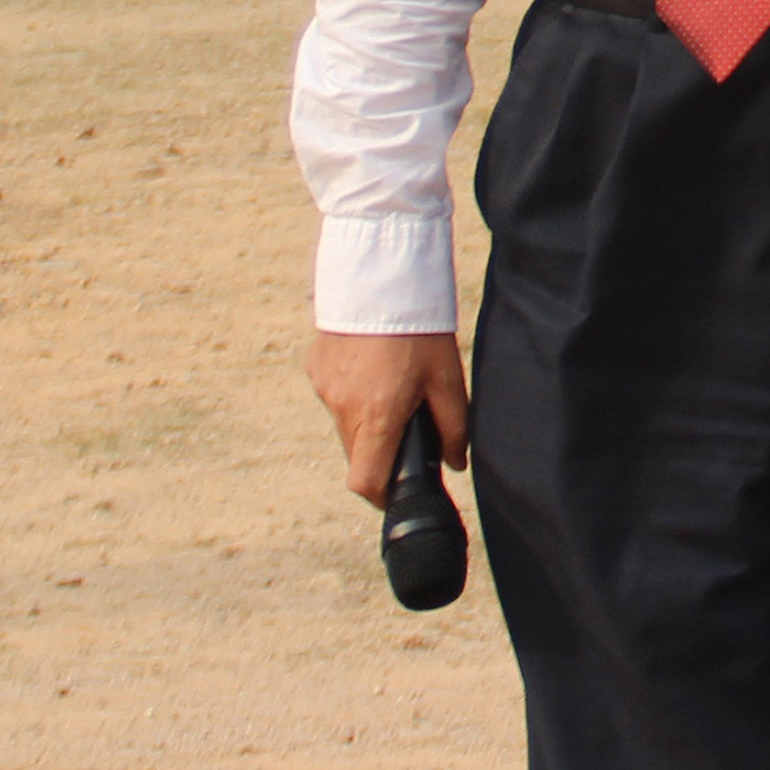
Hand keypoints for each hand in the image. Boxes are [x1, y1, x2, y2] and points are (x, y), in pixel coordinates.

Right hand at [305, 328, 467, 501]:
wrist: (380, 275)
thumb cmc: (421, 329)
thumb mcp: (447, 378)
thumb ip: (453, 426)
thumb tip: (454, 464)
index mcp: (377, 417)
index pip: (364, 483)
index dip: (381, 494)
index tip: (397, 488)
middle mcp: (343, 409)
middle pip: (356, 456)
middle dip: (380, 453)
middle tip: (407, 427)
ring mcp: (324, 389)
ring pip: (344, 427)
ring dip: (366, 423)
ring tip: (392, 388)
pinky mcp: (315, 369)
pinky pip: (333, 397)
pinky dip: (352, 395)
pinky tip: (373, 366)